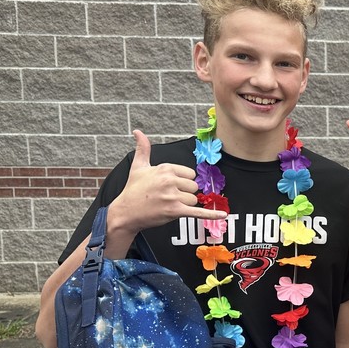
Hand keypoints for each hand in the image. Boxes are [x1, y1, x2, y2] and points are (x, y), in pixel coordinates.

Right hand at [109, 130, 225, 236]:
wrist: (125, 212)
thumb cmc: (133, 190)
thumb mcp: (138, 166)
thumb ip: (143, 148)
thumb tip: (138, 131)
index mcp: (166, 168)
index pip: (190, 174)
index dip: (182, 181)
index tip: (169, 186)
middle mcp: (170, 180)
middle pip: (194, 187)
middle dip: (184, 193)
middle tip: (167, 196)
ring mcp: (172, 196)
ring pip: (194, 199)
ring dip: (185, 204)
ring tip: (168, 204)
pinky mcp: (174, 211)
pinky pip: (198, 212)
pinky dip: (211, 214)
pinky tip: (223, 215)